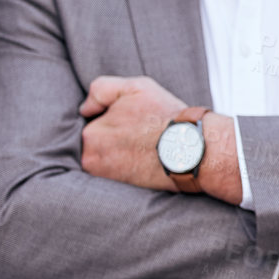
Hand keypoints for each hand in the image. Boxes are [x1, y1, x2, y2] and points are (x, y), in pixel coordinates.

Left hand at [80, 76, 240, 199]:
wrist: (193, 149)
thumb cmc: (166, 117)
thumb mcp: (135, 87)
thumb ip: (101, 89)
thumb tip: (84, 109)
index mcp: (90, 134)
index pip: (93, 124)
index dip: (114, 119)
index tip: (134, 121)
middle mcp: (92, 159)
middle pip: (98, 144)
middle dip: (115, 139)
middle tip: (140, 136)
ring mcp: (106, 178)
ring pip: (108, 159)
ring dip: (121, 154)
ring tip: (144, 148)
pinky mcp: (121, 191)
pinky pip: (117, 175)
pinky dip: (128, 168)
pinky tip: (145, 162)